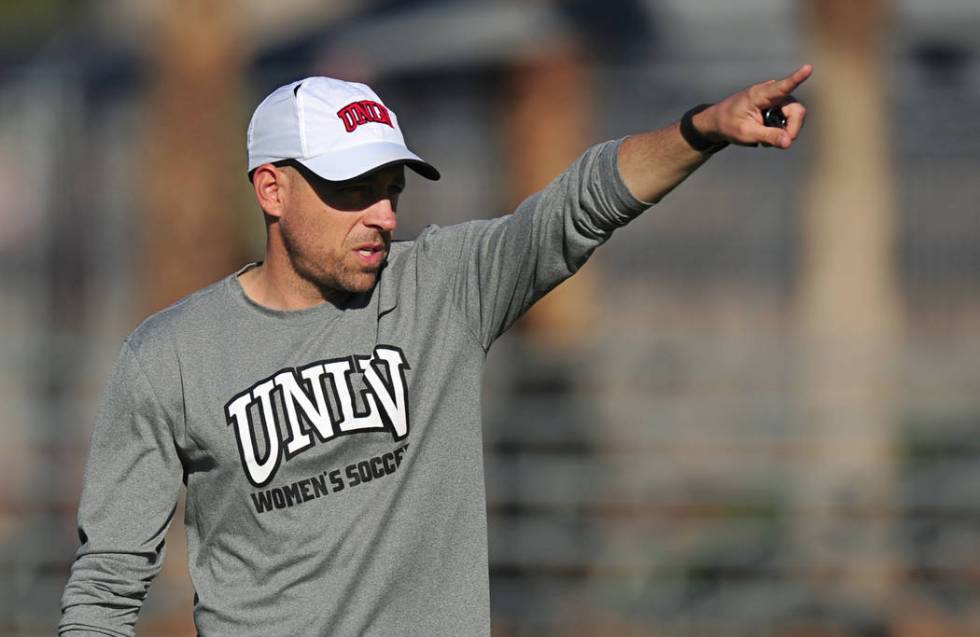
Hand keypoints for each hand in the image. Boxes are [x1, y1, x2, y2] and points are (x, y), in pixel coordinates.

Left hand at [694, 64, 811, 148]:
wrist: (719, 122)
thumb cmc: (729, 125)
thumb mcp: (747, 133)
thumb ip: (769, 136)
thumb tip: (789, 142)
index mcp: (759, 94)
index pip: (782, 86)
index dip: (797, 78)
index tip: (808, 67)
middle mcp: (771, 93)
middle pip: (796, 110)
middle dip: (792, 128)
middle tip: (784, 143)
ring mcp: (776, 100)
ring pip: (795, 116)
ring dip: (785, 131)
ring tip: (766, 140)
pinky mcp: (778, 107)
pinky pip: (789, 120)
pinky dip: (781, 131)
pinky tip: (768, 135)